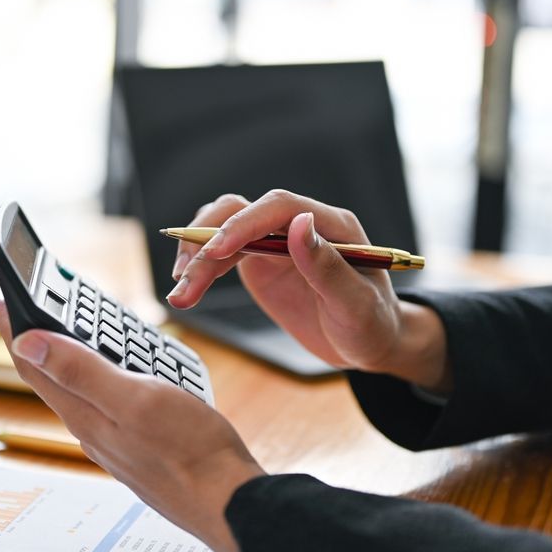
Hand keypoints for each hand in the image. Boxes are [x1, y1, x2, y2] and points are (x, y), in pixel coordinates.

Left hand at [0, 300, 263, 551]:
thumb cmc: (189, 452)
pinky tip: (121, 371)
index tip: (2, 301)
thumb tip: (29, 343)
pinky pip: (109, 403)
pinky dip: (104, 377)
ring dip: (72, 358)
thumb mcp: (134, 399)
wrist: (227, 499)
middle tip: (31, 309)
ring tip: (70, 331)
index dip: (14, 330)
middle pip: (53, 377)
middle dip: (39, 341)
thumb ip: (82, 371)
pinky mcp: (137, 444)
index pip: (34, 366)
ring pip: (82, 391)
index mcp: (85, 414)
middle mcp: (93, 428)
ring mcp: (115, 439)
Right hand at [167, 190, 450, 391]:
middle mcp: (300, 224)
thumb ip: (328, 267)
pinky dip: (201, 268)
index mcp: (332, 225)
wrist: (368, 344)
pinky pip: (222, 252)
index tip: (217, 250)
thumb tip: (299, 223)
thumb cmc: (371, 326)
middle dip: (208, 242)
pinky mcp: (259, 260)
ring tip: (180, 294)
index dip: (245, 222)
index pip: (281, 206)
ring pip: (224, 229)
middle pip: (242, 211)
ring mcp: (276, 241)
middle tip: (186, 280)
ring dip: (196, 256)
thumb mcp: (356, 306)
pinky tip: (186, 290)